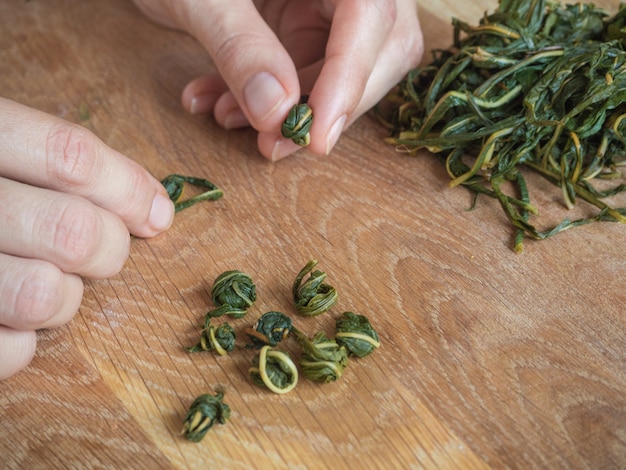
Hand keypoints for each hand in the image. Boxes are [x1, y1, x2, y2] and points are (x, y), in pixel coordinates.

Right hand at [0, 98, 174, 379]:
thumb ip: (62, 164)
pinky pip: (9, 351)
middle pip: (74, 232)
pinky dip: (23, 343)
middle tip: (99, 251)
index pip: (69, 156)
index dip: (128, 189)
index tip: (156, 215)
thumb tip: (158, 208)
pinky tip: (9, 320)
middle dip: (108, 249)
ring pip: (46, 295)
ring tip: (45, 284)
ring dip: (64, 297)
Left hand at [133, 0, 423, 159]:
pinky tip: (221, 103)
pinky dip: (267, 103)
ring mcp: (327, 7)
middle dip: (324, 107)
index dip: (351, 78)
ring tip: (228, 117)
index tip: (318, 137)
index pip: (370, 14)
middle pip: (379, 50)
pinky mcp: (305, 29)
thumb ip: (239, 45)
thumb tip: (278, 113)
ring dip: (289, 111)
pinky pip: (305, 78)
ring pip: (344, 74)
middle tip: (273, 144)